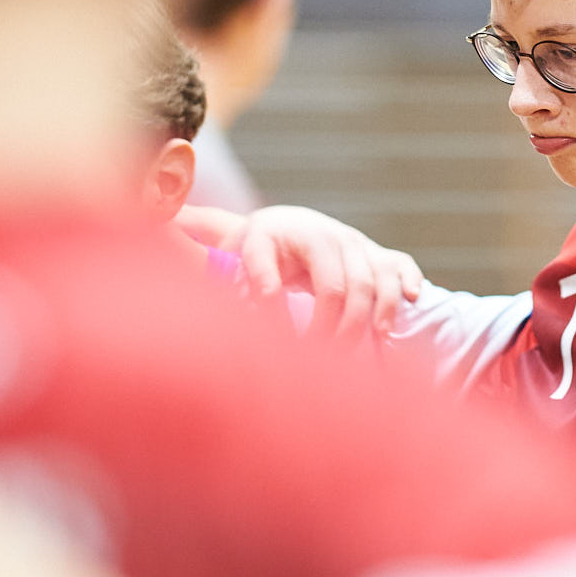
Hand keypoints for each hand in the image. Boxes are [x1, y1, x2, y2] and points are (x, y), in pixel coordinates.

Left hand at [173, 204, 424, 339]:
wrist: (296, 225)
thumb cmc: (259, 242)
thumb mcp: (232, 239)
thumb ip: (205, 232)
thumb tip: (169, 215)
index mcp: (285, 230)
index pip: (285, 270)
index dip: (279, 307)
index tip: (277, 345)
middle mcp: (327, 235)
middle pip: (341, 286)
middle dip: (334, 329)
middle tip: (319, 361)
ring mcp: (358, 245)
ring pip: (376, 283)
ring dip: (372, 319)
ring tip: (360, 351)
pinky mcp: (381, 255)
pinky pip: (402, 267)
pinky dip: (407, 287)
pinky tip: (402, 315)